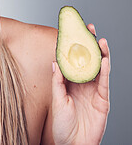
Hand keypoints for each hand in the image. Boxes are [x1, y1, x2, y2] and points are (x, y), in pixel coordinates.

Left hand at [51, 23, 109, 144]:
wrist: (72, 144)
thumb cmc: (61, 125)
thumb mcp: (56, 100)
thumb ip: (57, 81)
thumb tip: (55, 62)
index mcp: (69, 82)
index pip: (72, 60)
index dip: (72, 46)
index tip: (71, 31)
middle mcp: (82, 84)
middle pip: (87, 60)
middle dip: (89, 44)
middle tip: (89, 29)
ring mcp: (93, 91)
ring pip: (99, 68)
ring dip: (100, 54)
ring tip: (100, 40)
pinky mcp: (102, 100)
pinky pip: (105, 82)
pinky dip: (106, 70)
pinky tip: (105, 59)